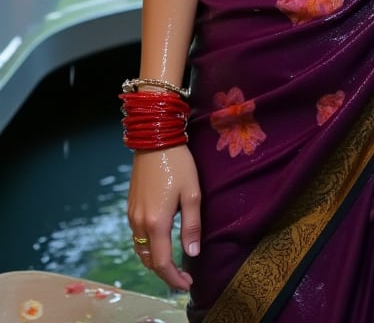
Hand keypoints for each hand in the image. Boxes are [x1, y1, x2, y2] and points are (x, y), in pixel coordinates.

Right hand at [127, 145, 200, 291]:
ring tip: (172, 264)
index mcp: (156, 222)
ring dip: (154, 262)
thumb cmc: (178, 164)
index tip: (187, 284)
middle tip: (183, 277)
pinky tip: (160, 243)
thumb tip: (192, 253)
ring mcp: (132, 215)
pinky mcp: (130, 207)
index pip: (161, 263)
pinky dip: (147, 248)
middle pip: (148, 260)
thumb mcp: (193, 193)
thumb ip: (192, 226)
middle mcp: (139, 223)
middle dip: (165, 273)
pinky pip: (136, 237)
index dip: (173, 278)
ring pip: (140, 250)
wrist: (154, 139)